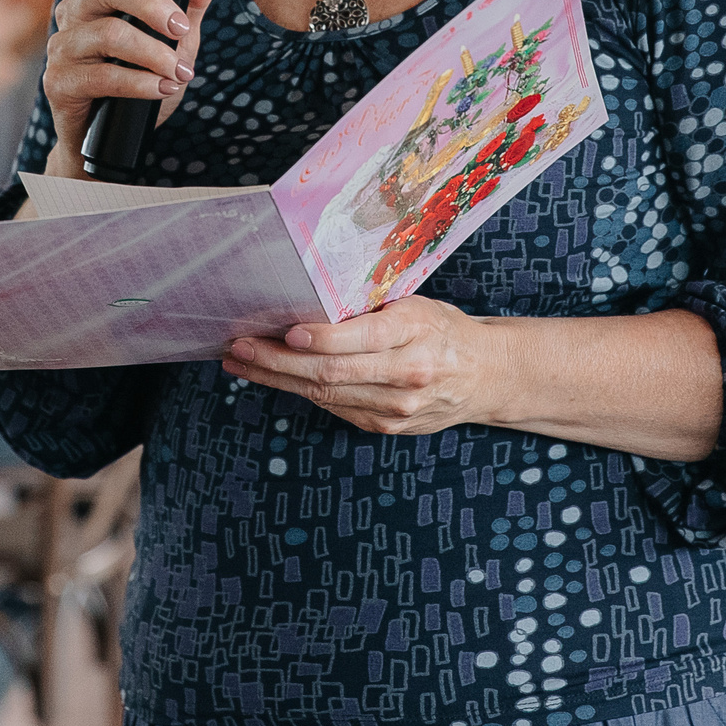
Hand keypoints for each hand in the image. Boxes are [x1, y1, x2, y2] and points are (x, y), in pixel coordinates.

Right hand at [40, 0, 221, 173]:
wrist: (112, 141)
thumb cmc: (142, 79)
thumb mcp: (178, 38)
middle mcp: (77, 10)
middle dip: (152, 3)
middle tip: (182, 28)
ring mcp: (63, 45)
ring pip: (109, 33)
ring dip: (154, 53)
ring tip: (180, 72)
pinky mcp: (59, 81)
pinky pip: (103, 76)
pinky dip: (141, 83)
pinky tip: (163, 89)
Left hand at [221, 297, 502, 435]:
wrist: (485, 377)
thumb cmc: (443, 329)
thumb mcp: (417, 304)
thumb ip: (373, 307)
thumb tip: (310, 298)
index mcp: (418, 334)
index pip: (363, 338)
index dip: (322, 339)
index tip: (287, 332)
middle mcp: (407, 375)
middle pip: (333, 372)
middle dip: (278, 362)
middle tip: (239, 346)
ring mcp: (396, 408)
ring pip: (325, 394)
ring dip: (277, 379)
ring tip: (240, 362)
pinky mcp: (385, 427)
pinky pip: (334, 408)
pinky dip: (300, 392)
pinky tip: (274, 378)